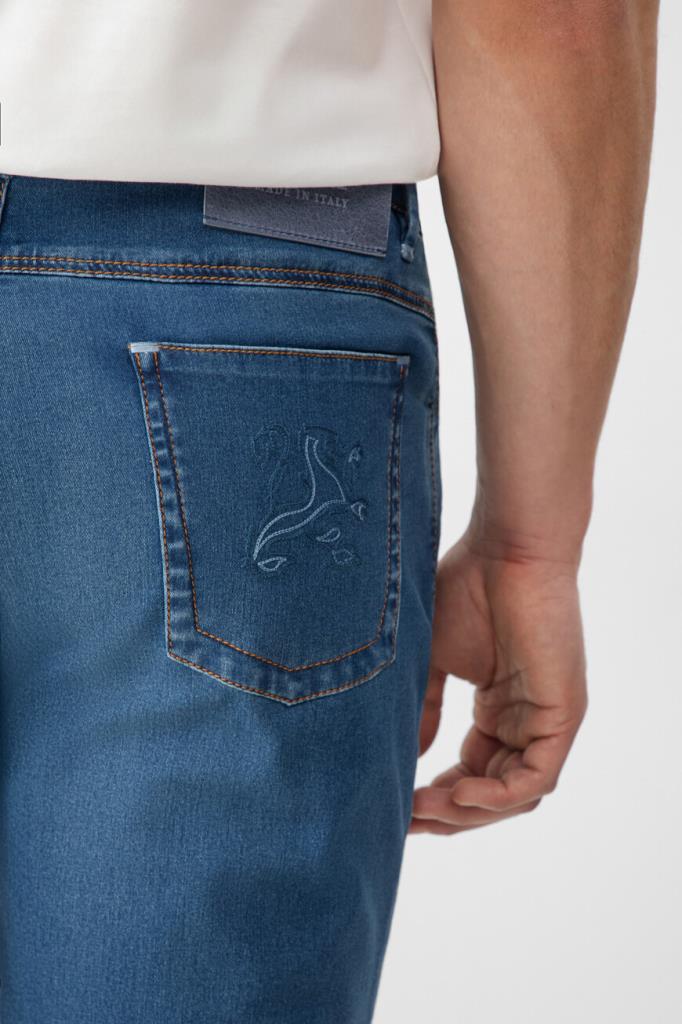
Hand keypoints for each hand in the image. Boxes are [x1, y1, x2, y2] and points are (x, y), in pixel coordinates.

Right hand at [410, 529, 587, 834]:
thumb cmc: (467, 588)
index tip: (396, 806)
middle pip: (493, 793)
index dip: (437, 797)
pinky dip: (497, 796)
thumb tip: (406, 759)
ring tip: (422, 809)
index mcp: (499, 708)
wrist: (504, 548)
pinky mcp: (562, 714)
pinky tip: (457, 793)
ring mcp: (547, 719)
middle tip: (404, 821)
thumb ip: (424, 710)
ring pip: (515, 795)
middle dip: (448, 814)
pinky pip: (536, 778)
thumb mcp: (432, 661)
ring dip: (468, 811)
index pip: (473, 772)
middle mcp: (526, 720)